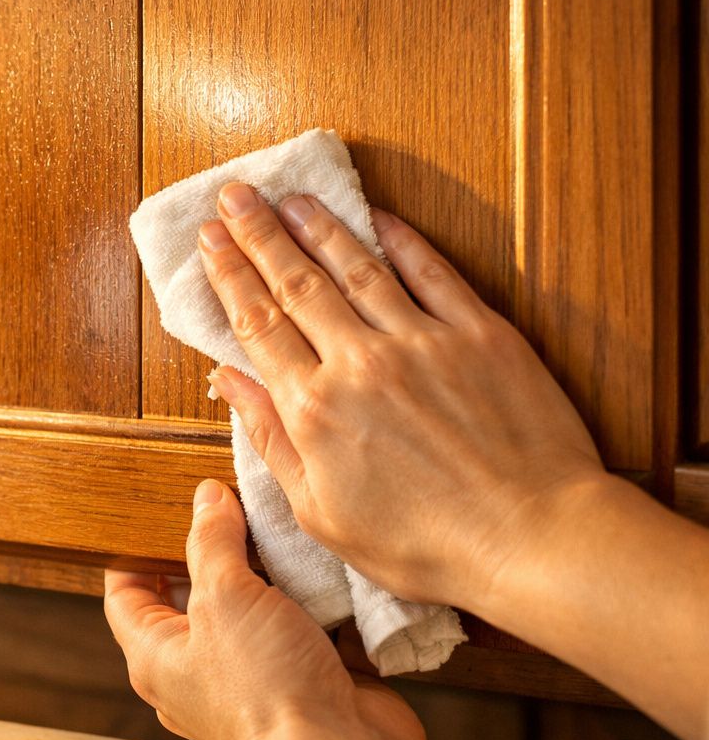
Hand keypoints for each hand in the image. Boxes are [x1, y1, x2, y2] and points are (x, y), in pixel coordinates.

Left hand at [107, 480, 515, 739]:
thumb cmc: (264, 686)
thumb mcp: (224, 595)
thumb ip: (211, 541)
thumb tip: (205, 498)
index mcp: (155, 656)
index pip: (125, 595)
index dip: (136, 551)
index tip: (159, 512)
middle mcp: (196, 672)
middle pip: (192, 599)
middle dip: (212, 553)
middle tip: (232, 506)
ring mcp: (250, 681)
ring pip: (250, 612)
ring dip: (268, 574)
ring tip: (280, 526)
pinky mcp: (302, 683)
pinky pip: (298, 631)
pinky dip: (310, 602)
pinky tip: (322, 566)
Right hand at [199, 184, 605, 608]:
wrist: (530, 538)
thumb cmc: (423, 544)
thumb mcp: (320, 512)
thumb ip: (271, 440)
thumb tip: (230, 383)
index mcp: (313, 408)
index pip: (258, 324)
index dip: (229, 275)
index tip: (209, 239)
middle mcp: (360, 362)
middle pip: (297, 283)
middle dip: (259, 234)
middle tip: (235, 195)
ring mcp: (422, 341)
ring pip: (357, 268)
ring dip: (319, 227)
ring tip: (291, 197)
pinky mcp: (480, 334)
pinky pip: (432, 272)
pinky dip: (401, 240)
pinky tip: (377, 217)